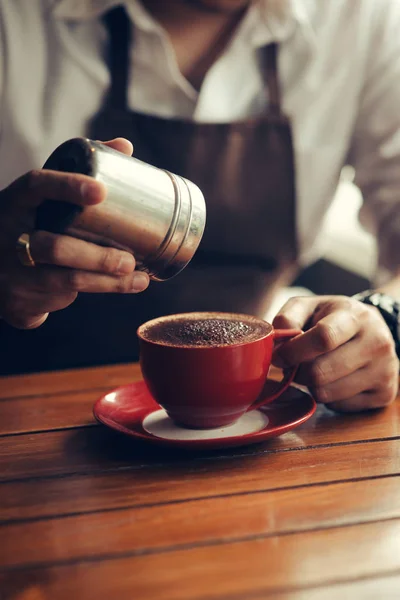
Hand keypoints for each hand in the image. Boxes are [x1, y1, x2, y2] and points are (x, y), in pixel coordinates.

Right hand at [0, 138, 148, 328]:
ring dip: (106, 281)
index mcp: (15, 201)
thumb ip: (79, 173)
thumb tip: (125, 145)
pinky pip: (60, 300)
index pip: (36, 186)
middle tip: (130, 259)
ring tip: (138, 278)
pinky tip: (124, 286)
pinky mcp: (19, 300)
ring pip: (63, 280)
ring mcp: (11, 271)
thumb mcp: (42, 198)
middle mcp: (9, 235)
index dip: (67, 186)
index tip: (101, 191)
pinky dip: (97, 291)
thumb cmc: (29, 223)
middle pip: (54, 247)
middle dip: (96, 256)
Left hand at [272, 295, 398, 411]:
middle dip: (299, 372)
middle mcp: (376, 343)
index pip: (323, 338)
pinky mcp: (384, 393)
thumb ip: (287, 318)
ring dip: (312, 385)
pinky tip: (335, 380)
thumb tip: (276, 344)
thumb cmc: (333, 318)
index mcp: (355, 317)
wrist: (373, 330)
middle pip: (321, 372)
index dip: (294, 351)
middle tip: (297, 365)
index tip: (279, 356)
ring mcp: (384, 370)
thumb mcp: (309, 306)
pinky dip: (329, 396)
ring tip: (317, 369)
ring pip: (327, 393)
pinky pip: (340, 405)